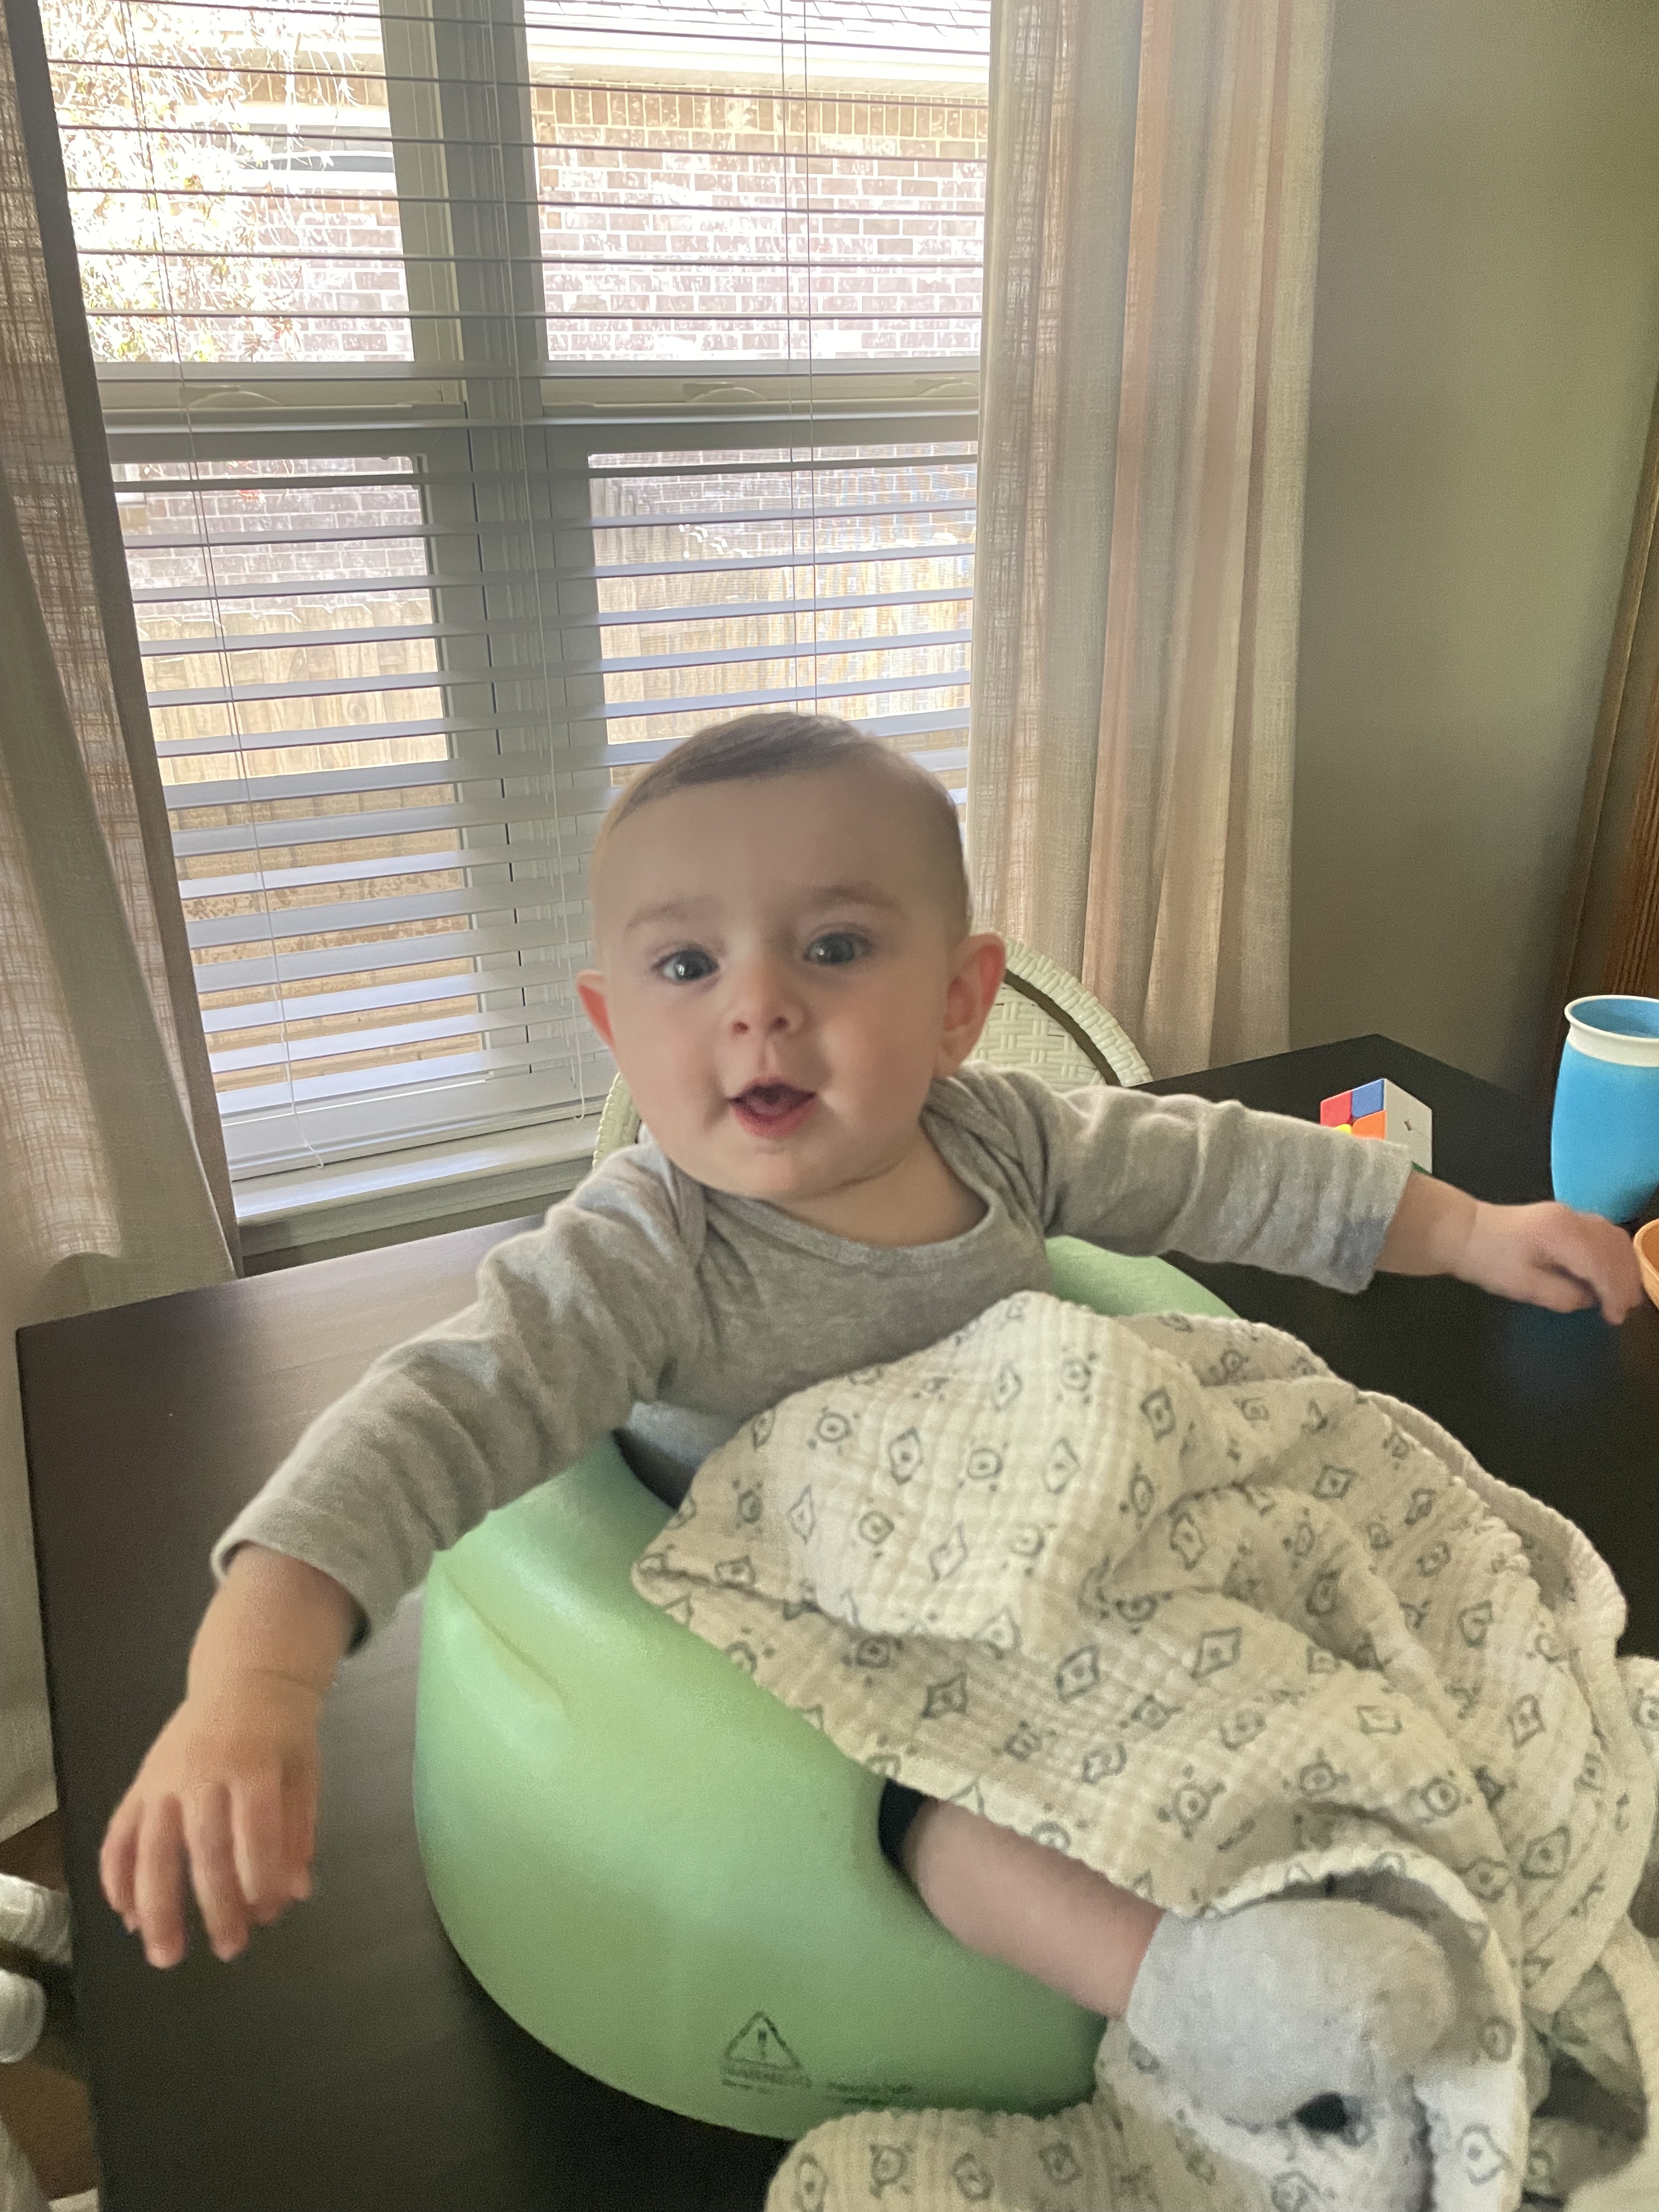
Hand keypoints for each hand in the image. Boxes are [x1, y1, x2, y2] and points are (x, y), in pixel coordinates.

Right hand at [99, 1545, 355, 1967]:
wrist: (246, 1679)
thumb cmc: (283, 1733)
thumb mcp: (304, 1771)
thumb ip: (298, 1831)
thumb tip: (295, 1893)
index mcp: (253, 1763)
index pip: (255, 1827)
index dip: (259, 1873)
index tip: (265, 1916)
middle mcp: (203, 1770)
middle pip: (204, 1845)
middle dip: (215, 1903)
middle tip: (228, 1950)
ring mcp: (164, 1777)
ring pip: (151, 1847)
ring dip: (155, 1905)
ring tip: (164, 1955)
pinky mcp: (140, 1783)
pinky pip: (119, 1834)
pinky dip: (116, 1876)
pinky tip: (125, 1915)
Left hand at [1459, 1200, 1642, 1323]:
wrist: (1463, 1231)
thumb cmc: (1488, 1261)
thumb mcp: (1523, 1287)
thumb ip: (1562, 1295)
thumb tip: (1588, 1299)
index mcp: (1561, 1234)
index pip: (1601, 1264)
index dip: (1614, 1293)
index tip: (1614, 1318)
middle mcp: (1571, 1218)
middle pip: (1614, 1247)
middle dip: (1625, 1280)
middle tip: (1626, 1310)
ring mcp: (1569, 1214)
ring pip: (1613, 1237)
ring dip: (1624, 1266)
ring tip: (1624, 1295)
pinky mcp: (1565, 1218)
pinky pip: (1602, 1233)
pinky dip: (1613, 1254)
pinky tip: (1611, 1273)